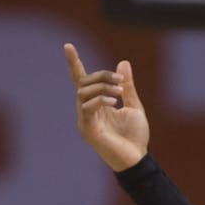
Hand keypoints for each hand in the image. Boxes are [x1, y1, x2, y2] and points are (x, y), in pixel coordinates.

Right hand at [65, 43, 149, 171]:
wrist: (137, 159)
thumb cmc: (135, 136)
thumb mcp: (133, 107)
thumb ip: (127, 87)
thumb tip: (123, 63)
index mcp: (97, 103)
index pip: (82, 80)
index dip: (74, 63)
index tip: (68, 45)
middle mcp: (87, 110)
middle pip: (84, 82)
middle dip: (101, 76)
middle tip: (121, 81)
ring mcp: (85, 120)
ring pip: (83, 92)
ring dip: (102, 87)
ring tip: (119, 93)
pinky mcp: (87, 130)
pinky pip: (86, 108)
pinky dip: (99, 100)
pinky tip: (113, 102)